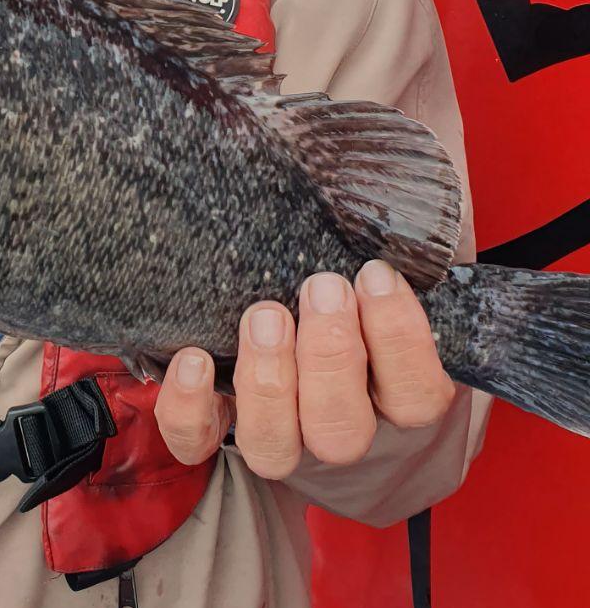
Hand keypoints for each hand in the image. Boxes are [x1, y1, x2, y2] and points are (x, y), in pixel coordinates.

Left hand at [154, 263, 457, 478]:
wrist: (270, 333)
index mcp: (386, 395)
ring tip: (262, 314)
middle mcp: (332, 426)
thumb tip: (357, 162)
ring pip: (275, 445)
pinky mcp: (210, 433)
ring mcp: (272, 435)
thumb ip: (364, 238)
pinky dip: (189, 407)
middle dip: (331, 356)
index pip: (418, 396)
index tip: (373, 274)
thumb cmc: (324, 286)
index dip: (401, 341)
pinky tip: (193, 358)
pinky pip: (195, 442)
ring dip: (269, 380)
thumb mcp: (356, 265)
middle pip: (343, 430)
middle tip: (319, 287)